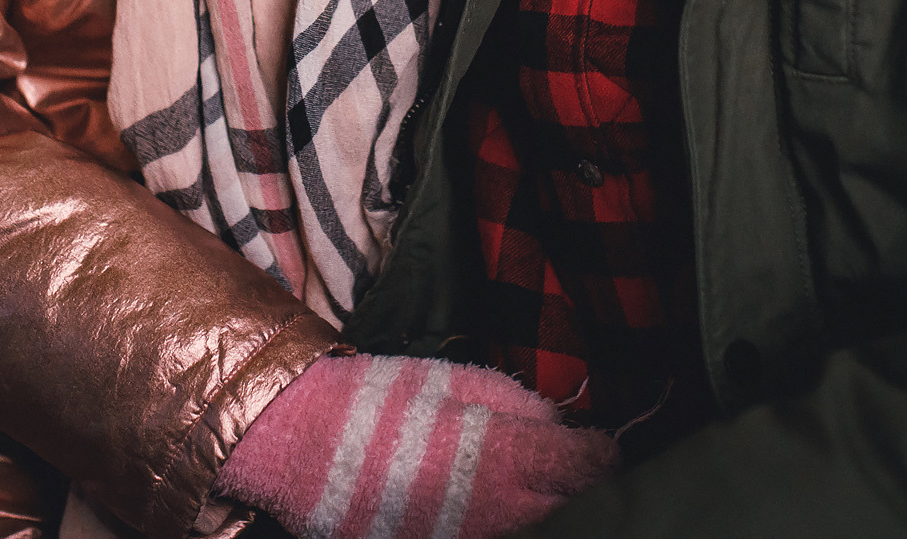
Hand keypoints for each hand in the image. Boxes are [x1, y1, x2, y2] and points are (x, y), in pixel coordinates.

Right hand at [216, 352, 617, 538]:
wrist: (304, 448)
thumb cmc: (383, 404)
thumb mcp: (457, 381)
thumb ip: (519, 408)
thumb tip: (561, 431)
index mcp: (504, 459)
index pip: (587, 469)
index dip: (602, 456)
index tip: (602, 446)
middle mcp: (498, 514)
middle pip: (569, 510)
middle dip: (576, 489)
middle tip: (570, 469)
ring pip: (534, 530)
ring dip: (541, 511)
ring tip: (525, 489)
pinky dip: (501, 525)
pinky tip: (485, 509)